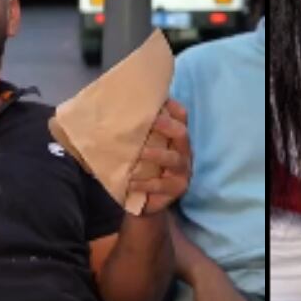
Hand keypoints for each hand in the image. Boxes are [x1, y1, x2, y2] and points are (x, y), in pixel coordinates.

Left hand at [129, 99, 191, 213]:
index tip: (158, 100)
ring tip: (140, 153)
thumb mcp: (142, 147)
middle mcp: (183, 151)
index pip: (181, 116)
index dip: (172, 107)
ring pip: (173, 159)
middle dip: (167, 126)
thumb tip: (118, 107)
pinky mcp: (176, 189)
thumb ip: (139, 131)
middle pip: (182, 134)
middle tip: (152, 122)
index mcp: (176, 137)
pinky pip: (161, 184)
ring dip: (156, 154)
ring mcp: (182, 171)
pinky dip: (145, 182)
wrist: (144, 200)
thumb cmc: (143, 167)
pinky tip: (130, 181)